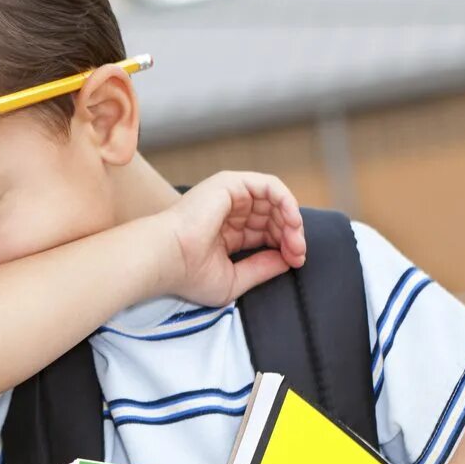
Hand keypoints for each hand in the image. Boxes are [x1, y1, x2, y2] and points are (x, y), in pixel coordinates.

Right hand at [158, 171, 305, 306]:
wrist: (166, 260)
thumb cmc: (188, 274)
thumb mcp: (234, 280)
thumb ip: (262, 269)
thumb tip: (288, 260)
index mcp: (226, 232)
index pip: (265, 233)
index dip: (284, 245)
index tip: (296, 262)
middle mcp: (228, 211)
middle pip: (273, 216)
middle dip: (291, 235)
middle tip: (298, 254)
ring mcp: (230, 195)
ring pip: (274, 201)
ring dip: (291, 220)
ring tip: (295, 241)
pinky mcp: (231, 184)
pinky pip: (270, 186)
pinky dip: (286, 201)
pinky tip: (291, 221)